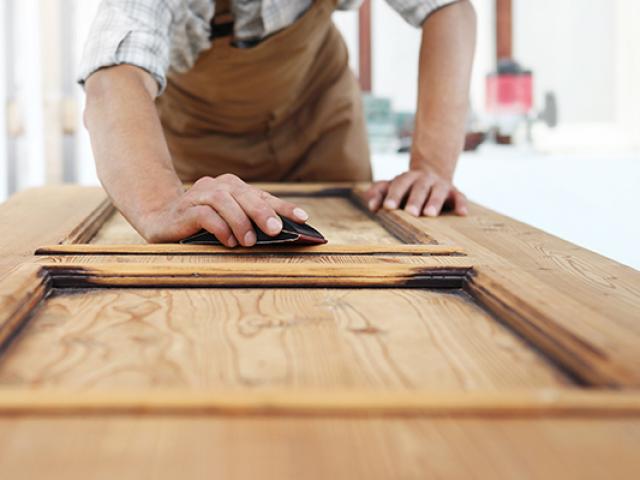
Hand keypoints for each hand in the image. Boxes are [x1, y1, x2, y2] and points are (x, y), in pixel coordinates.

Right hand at [139, 174, 308, 245]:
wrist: (160, 221)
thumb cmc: (202, 225)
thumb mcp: (229, 223)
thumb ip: (250, 224)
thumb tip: (281, 234)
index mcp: (232, 187)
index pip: (262, 195)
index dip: (283, 206)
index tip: (304, 218)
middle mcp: (217, 186)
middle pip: (244, 194)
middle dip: (263, 212)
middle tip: (276, 230)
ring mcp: (198, 195)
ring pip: (223, 201)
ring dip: (239, 221)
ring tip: (249, 242)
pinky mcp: (184, 210)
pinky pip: (204, 214)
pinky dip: (219, 227)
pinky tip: (228, 242)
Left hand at [364, 169, 467, 216]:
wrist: (431, 174)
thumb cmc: (406, 187)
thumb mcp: (392, 187)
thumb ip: (379, 193)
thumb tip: (371, 205)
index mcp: (407, 178)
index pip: (399, 185)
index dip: (394, 195)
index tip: (388, 207)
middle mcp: (424, 180)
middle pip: (419, 188)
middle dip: (415, 200)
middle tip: (410, 213)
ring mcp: (440, 185)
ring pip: (438, 192)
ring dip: (434, 202)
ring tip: (430, 214)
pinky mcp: (454, 192)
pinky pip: (460, 197)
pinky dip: (461, 204)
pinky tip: (462, 213)